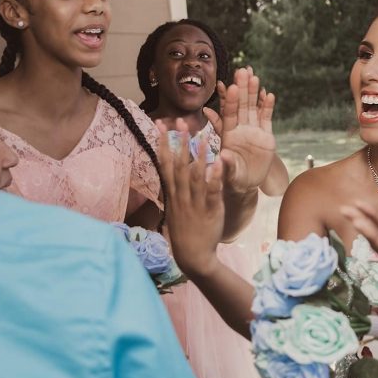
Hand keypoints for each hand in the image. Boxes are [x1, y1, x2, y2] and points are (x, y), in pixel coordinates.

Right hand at [157, 122, 224, 274]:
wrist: (193, 257)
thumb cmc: (185, 231)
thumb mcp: (174, 207)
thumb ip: (174, 189)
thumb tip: (170, 171)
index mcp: (173, 193)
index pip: (165, 163)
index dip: (162, 143)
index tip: (159, 124)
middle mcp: (182, 195)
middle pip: (179, 165)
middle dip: (179, 142)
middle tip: (180, 121)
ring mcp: (195, 202)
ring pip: (196, 175)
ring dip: (198, 154)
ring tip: (202, 135)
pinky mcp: (211, 210)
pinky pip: (212, 191)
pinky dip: (214, 177)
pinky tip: (218, 162)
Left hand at [209, 67, 275, 193]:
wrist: (247, 184)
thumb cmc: (234, 179)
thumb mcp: (230, 173)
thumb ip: (227, 164)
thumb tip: (223, 156)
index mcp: (229, 135)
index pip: (229, 115)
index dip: (229, 101)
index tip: (230, 86)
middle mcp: (240, 129)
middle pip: (241, 106)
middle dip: (241, 89)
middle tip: (242, 71)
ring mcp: (253, 131)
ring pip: (253, 108)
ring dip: (254, 93)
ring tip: (254, 77)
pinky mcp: (266, 136)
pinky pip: (266, 118)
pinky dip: (267, 107)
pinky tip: (269, 95)